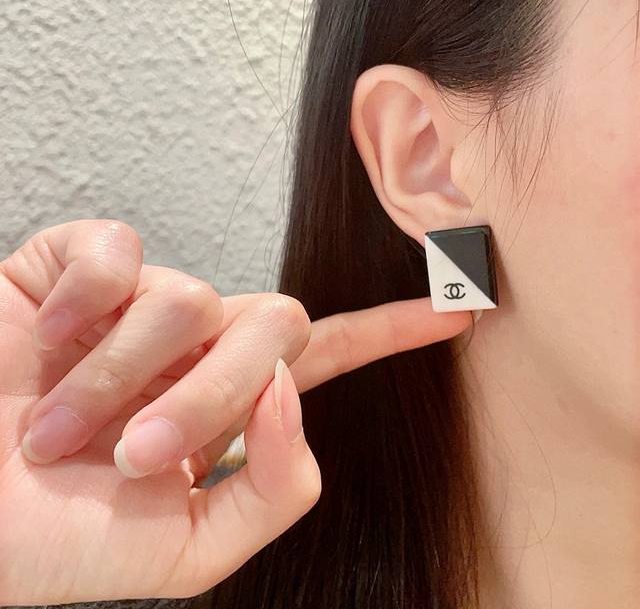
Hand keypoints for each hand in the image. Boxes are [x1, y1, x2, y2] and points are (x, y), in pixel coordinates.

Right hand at [0, 220, 472, 604]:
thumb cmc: (53, 540)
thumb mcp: (187, 550)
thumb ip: (275, 487)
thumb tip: (292, 390)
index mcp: (225, 406)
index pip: (326, 355)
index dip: (390, 332)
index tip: (455, 308)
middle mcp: (192, 346)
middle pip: (272, 325)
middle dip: (213, 393)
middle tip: (138, 454)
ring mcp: (138, 302)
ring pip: (190, 298)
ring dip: (120, 379)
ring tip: (54, 427)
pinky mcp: (79, 266)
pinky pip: (117, 252)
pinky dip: (79, 307)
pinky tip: (45, 340)